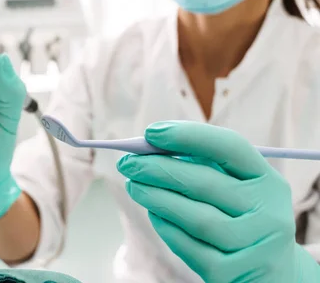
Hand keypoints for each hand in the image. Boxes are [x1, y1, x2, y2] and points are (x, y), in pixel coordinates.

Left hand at [117, 121, 319, 282]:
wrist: (272, 273)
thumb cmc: (241, 217)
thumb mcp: (237, 188)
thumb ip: (203, 164)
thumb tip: (151, 145)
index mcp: (269, 182)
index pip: (230, 148)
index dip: (189, 136)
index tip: (151, 132)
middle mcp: (270, 213)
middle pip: (206, 183)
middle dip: (158, 168)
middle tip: (128, 163)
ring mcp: (254, 246)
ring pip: (196, 217)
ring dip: (156, 197)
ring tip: (133, 186)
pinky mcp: (234, 274)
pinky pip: (190, 247)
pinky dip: (166, 227)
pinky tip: (153, 214)